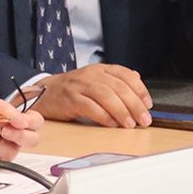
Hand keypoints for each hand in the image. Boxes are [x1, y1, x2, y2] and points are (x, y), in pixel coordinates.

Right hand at [34, 64, 152, 127]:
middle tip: (144, 119)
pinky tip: (112, 124)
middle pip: (118, 87)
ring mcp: (79, 85)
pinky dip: (104, 117)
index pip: (126, 75)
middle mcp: (91, 74)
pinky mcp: (70, 99)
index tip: (148, 105)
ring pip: (106, 96)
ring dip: (121, 111)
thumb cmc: (73, 91)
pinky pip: (91, 107)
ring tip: (130, 124)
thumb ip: (115, 81)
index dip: (140, 90)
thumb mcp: (95, 81)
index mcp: (100, 69)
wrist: (45, 94)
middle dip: (135, 105)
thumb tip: (138, 81)